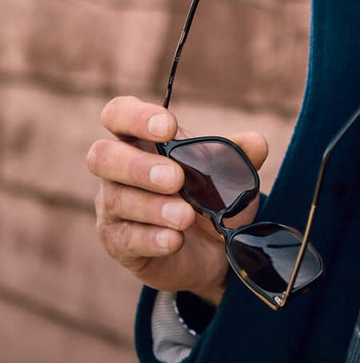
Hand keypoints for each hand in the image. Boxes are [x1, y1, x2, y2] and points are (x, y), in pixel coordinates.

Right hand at [88, 95, 268, 306]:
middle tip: (176, 178)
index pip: (118, 113)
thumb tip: (256, 143)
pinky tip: (174, 240)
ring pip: (116, 199)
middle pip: (101, 156)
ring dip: (153, 207)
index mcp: (142, 139)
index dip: (136, 116)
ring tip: (187, 216)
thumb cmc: (211, 196)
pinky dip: (152, 238)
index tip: (169, 128)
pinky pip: (125, 239)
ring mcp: (113, 208)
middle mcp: (118, 170)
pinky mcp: (119, 243)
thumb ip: (239, 155)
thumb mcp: (230, 174)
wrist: (213, 249)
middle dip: (138, 165)